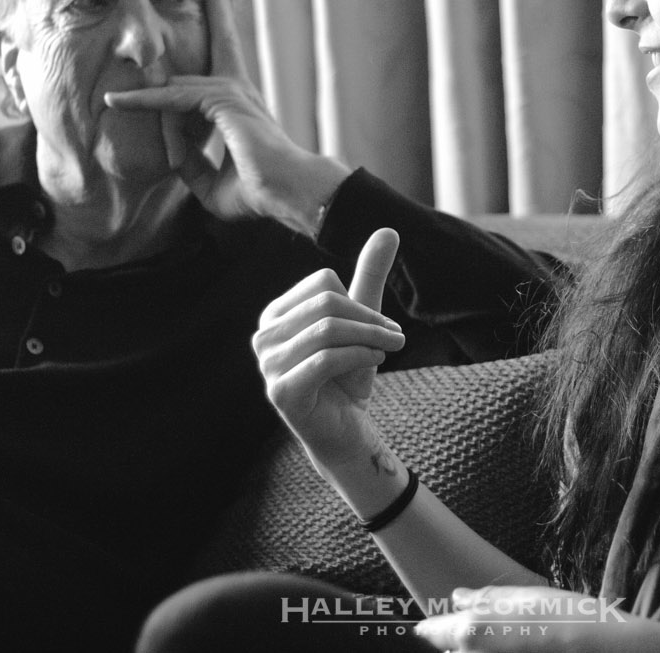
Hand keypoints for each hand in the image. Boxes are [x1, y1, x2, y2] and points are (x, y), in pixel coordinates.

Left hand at [103, 0, 349, 230]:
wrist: (289, 195)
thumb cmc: (261, 190)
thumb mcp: (213, 181)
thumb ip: (192, 163)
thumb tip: (171, 156)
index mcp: (241, 103)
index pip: (222, 63)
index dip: (213, 43)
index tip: (208, 15)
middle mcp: (239, 88)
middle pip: (224, 36)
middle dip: (216, 3)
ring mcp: (233, 92)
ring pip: (179, 86)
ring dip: (145, 94)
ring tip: (113, 96)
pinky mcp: (223, 103)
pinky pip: (174, 99)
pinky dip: (148, 104)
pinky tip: (120, 103)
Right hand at [252, 229, 404, 466]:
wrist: (346, 431)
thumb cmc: (349, 375)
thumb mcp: (362, 320)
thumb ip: (369, 275)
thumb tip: (389, 229)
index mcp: (276, 314)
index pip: (323, 283)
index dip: (360, 301)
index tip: (384, 326)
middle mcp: (264, 337)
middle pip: (326, 303)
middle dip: (369, 319)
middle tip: (396, 337)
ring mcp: (268, 366)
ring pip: (328, 330)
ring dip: (370, 338)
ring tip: (390, 349)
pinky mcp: (281, 392)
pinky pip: (326, 359)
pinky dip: (360, 356)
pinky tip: (376, 362)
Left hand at [416, 585, 634, 652]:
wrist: (607, 651)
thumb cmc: (569, 619)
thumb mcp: (526, 597)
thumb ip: (486, 598)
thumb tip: (458, 597)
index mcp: (476, 632)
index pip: (436, 633)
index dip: (431, 629)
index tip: (425, 628)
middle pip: (456, 651)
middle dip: (463, 642)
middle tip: (494, 630)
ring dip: (481, 650)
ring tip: (515, 640)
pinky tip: (524, 647)